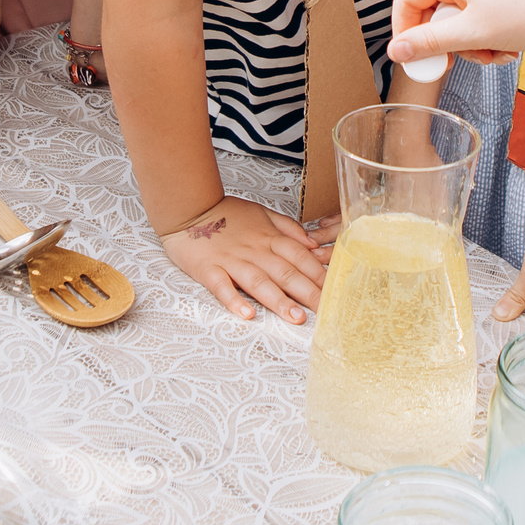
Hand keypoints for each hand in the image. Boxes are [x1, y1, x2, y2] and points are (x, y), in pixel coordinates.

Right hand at [162, 196, 331, 323]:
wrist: (188, 207)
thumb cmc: (226, 214)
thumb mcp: (262, 213)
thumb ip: (288, 228)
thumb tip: (312, 244)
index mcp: (268, 238)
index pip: (300, 257)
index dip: (319, 274)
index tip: (335, 291)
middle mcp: (254, 251)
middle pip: (286, 272)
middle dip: (308, 293)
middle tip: (326, 310)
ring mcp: (231, 261)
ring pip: (259, 282)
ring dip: (279, 301)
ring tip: (296, 317)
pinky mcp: (209, 270)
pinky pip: (223, 287)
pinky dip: (234, 301)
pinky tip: (247, 314)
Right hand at [388, 0, 524, 70]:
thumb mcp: (472, 35)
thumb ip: (429, 43)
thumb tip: (395, 51)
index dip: (405, 33)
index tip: (417, 60)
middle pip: (433, 8)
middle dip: (449, 41)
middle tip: (463, 62)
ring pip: (458, 13)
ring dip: (471, 41)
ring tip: (496, 54)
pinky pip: (478, 8)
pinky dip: (486, 31)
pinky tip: (508, 46)